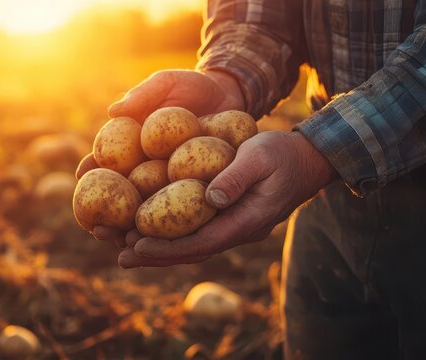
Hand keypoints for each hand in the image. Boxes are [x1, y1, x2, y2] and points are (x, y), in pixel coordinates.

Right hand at [76, 69, 245, 246]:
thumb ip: (143, 95)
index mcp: (129, 145)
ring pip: (145, 213)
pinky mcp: (191, 192)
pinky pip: (178, 214)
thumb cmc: (190, 86)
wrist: (229, 95)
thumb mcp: (166, 84)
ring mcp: (166, 183)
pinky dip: (170, 230)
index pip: (102, 163)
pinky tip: (166, 246)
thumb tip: (114, 111)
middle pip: (118, 197)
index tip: (81, 187)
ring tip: (127, 247)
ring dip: (133, 232)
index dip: (89, 176)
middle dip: (106, 217)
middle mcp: (143, 168)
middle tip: (100, 231)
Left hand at [118, 131, 337, 267]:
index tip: (137, 246)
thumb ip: (237, 177)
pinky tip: (146, 230)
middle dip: (154, 256)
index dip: (168, 247)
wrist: (306, 160)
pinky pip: (193, 231)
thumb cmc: (283, 154)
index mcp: (245, 222)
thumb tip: (210, 197)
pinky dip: (168, 235)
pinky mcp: (226, 217)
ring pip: (189, 244)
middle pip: (189, 251)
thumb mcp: (261, 156)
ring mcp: (231, 227)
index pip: (201, 242)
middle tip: (119, 257)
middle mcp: (236, 231)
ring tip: (122, 249)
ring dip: (157, 249)